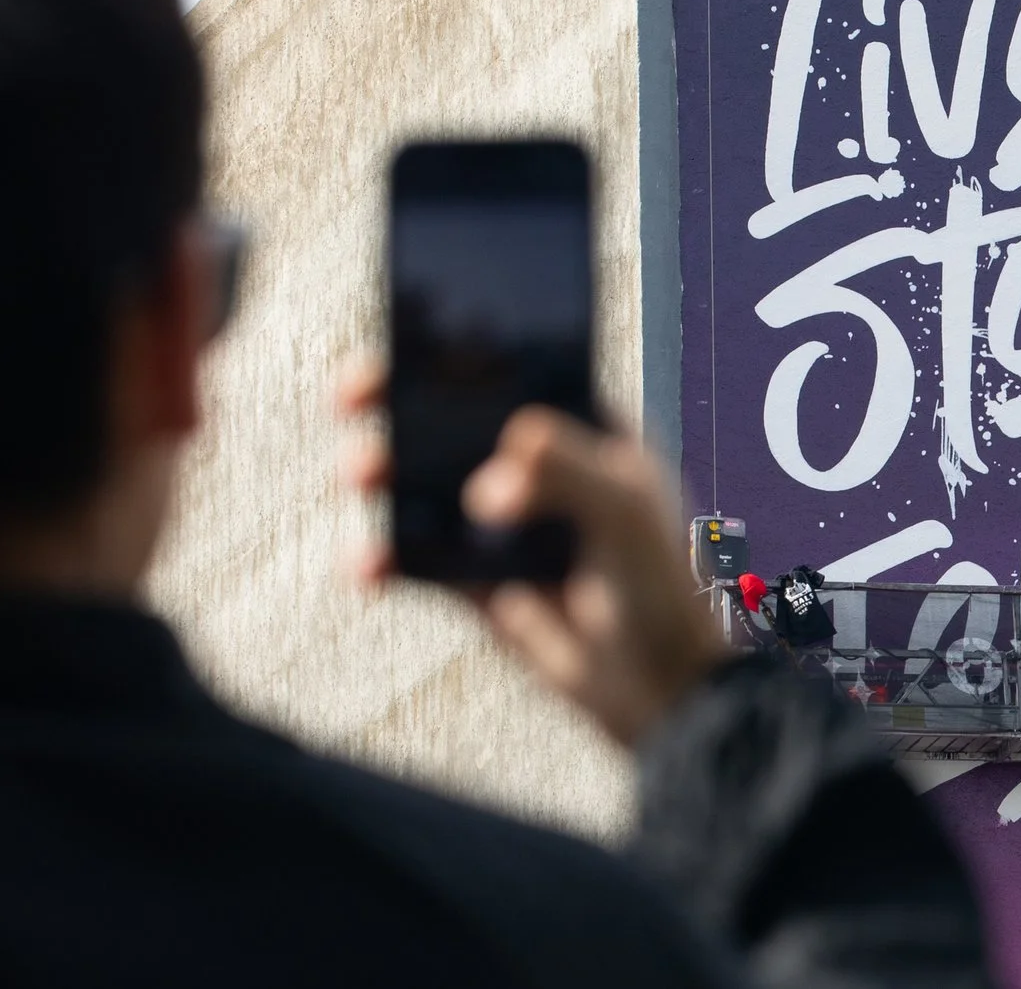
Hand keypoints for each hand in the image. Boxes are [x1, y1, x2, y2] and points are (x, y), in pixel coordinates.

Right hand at [340, 362, 727, 745]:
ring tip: (362, 473)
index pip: (514, 368)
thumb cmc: (665, 580)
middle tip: (355, 393)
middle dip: (398, 399)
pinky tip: (366, 562)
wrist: (661, 688)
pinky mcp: (475, 580)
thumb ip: (566, 475)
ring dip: (383, 472)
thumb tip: (488, 480)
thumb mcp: (626, 510)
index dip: (461, 345)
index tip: (412, 332)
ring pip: (425, 483)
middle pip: (453, 417)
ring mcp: (501, 522)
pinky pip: (415, 558)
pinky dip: (383, 557)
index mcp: (581, 426)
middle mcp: (535, 466)